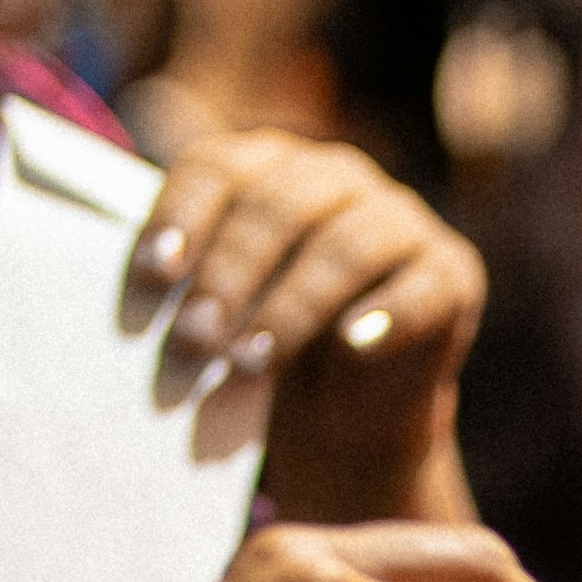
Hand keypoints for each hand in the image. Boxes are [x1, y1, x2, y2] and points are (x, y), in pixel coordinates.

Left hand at [132, 130, 488, 527]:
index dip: (181, 215)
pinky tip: (350, 346)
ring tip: (250, 362)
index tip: (152, 276)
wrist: (346, 415)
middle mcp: (337, 177)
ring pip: (346, 244)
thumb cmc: (265, 351)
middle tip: (193, 340)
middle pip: (279, 203)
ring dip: (291, 305)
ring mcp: (400, 219)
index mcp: (270, 167)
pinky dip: (385, 315)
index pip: (218, 165)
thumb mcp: (218, 311)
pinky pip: (421, 284)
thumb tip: (129, 297)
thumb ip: (183, 286)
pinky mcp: (452, 271)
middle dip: (230, 273)